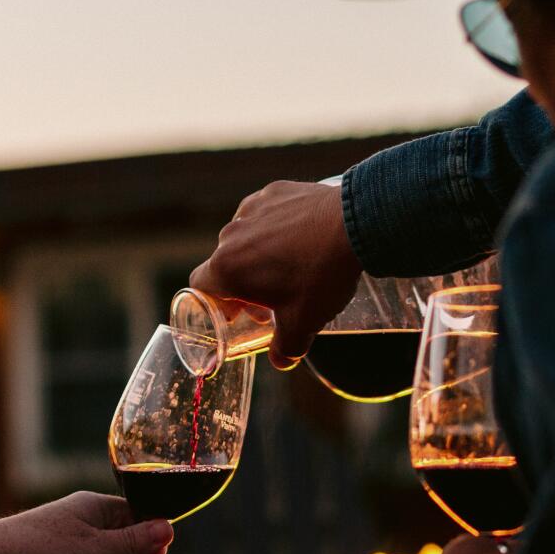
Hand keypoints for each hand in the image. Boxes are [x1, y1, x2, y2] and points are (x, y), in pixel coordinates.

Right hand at [189, 179, 362, 368]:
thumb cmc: (321, 276)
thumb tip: (282, 361)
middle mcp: (232, 235)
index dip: (215, 302)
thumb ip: (286, 348)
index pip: (199, 284)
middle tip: (269, 297)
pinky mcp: (274, 192)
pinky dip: (275, 228)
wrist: (355, 226)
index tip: (237, 311)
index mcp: (227, 268)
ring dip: (257, 254)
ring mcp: (253, 209)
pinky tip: (300, 239)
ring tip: (289, 267)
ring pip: (244, 236)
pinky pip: (265, 214)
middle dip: (242, 282)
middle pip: (224, 262)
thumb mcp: (303, 322)